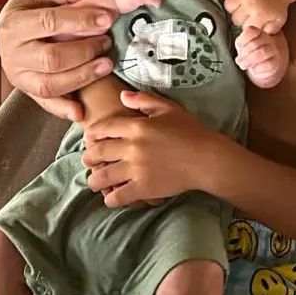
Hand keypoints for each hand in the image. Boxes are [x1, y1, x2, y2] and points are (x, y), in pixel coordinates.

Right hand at [0, 0, 117, 120]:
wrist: (11, 29)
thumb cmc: (32, 6)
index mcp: (13, 24)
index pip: (49, 22)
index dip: (80, 21)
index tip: (108, 18)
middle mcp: (12, 53)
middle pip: (51, 58)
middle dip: (85, 51)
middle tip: (108, 41)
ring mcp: (18, 76)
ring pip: (50, 84)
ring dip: (82, 77)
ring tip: (107, 64)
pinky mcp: (27, 91)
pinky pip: (45, 103)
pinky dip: (63, 109)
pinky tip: (80, 111)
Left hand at [83, 91, 224, 205]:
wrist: (207, 159)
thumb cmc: (190, 131)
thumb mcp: (168, 108)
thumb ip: (143, 100)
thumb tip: (122, 96)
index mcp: (136, 126)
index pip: (102, 128)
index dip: (92, 134)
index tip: (90, 139)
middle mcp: (132, 147)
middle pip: (97, 153)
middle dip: (88, 158)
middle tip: (89, 161)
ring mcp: (136, 169)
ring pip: (102, 177)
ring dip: (94, 180)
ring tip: (95, 182)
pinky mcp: (143, 189)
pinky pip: (117, 197)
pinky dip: (110, 198)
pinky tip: (112, 197)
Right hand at [222, 0, 289, 33]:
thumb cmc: (278, 5)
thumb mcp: (278, 22)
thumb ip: (268, 31)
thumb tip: (257, 36)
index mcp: (258, 15)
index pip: (244, 27)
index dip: (248, 26)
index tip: (251, 22)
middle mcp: (249, 4)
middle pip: (235, 18)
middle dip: (240, 18)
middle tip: (247, 15)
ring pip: (228, 5)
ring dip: (233, 7)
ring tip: (239, 7)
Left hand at [235, 26, 288, 88]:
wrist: (262, 67)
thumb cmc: (251, 54)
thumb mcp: (243, 46)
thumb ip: (240, 43)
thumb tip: (239, 49)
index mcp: (258, 33)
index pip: (251, 31)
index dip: (243, 40)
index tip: (239, 46)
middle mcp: (267, 40)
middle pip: (255, 43)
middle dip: (244, 53)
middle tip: (238, 60)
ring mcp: (273, 51)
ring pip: (262, 52)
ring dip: (249, 60)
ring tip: (243, 65)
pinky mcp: (276, 63)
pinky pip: (268, 64)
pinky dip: (258, 68)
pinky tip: (253, 69)